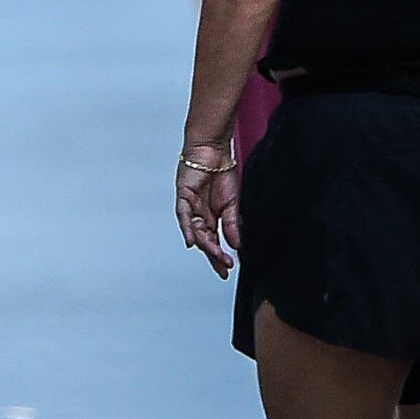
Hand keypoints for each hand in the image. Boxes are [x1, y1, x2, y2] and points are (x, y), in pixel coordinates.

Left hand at [174, 140, 237, 277]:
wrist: (215, 150)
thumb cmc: (222, 172)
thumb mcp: (232, 203)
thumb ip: (232, 224)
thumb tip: (236, 245)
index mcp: (210, 217)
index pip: (213, 240)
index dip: (219, 255)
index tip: (227, 268)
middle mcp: (198, 214)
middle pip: (204, 240)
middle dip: (214, 255)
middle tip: (223, 267)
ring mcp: (190, 206)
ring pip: (195, 231)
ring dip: (206, 245)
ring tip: (217, 256)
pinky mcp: (183, 196)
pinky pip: (183, 216)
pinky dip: (187, 229)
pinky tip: (192, 242)